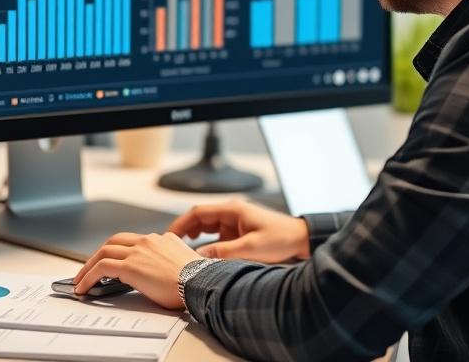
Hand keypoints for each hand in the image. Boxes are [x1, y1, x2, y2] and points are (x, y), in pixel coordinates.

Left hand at [73, 232, 198, 309]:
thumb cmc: (196, 280)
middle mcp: (149, 240)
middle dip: (99, 254)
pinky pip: (101, 268)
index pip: (134, 241)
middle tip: (91, 267)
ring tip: (81, 279)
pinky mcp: (130, 266)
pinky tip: (83, 287)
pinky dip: (88, 277)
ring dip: (88, 266)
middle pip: (115, 240)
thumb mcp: (182, 264)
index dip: (119, 251)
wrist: (199, 282)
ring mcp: (138, 251)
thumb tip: (162, 274)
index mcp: (163, 239)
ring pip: (104, 252)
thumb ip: (169, 262)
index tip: (113, 261)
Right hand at [168, 199, 310, 262]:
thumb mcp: (250, 247)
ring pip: (206, 229)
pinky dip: (206, 246)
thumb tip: (198, 259)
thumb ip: (223, 253)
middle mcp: (231, 213)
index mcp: (232, 210)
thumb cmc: (281, 238)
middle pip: (199, 219)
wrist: (301, 239)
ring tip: (180, 253)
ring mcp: (234, 223)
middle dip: (183, 232)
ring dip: (194, 239)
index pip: (198, 212)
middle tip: (170, 248)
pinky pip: (216, 238)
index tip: (167, 237)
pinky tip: (200, 257)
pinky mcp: (238, 234)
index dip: (180, 224)